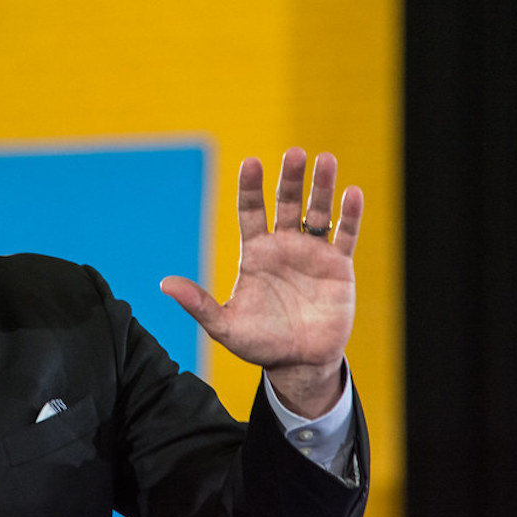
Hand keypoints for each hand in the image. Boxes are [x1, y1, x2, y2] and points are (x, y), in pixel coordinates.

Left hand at [161, 148, 362, 416]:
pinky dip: (350, 215)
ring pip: (318, 211)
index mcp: (256, 253)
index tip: (250, 162)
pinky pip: (345, 235)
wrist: (298, 362)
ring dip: (322, 186)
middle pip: (287, 202)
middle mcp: (284, 246)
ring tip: (325, 159)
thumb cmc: (259, 343)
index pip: (250, 211)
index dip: (250, 187)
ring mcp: (312, 253)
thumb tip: (164, 284)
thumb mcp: (224, 326)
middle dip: (290, 178)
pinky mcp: (338, 267)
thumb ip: (199, 304)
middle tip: (295, 153)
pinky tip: (352, 194)